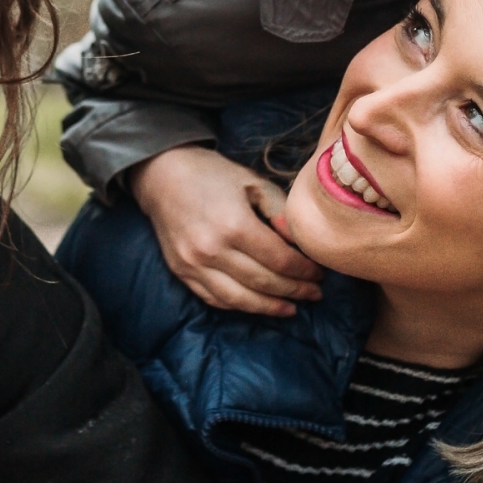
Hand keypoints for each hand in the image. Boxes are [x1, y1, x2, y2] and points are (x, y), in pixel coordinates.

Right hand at [131, 145, 322, 316]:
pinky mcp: (181, 272)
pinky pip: (214, 299)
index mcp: (234, 225)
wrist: (163, 175)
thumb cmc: (213, 174)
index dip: (304, 271)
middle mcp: (211, 250)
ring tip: (292, 308)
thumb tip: (303, 244)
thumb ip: (281, 213)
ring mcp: (193, 265)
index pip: (280, 260)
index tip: (319, 273)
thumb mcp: (253, 183)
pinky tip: (257, 303)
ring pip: (240, 299)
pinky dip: (239, 305)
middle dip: (295, 291)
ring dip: (270, 307)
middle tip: (315, 293)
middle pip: (263, 282)